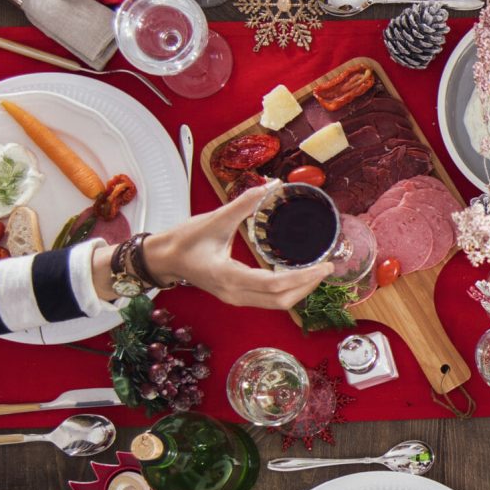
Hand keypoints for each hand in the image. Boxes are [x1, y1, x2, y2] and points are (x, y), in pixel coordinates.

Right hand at [142, 181, 332, 308]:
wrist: (162, 259)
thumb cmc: (183, 240)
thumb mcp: (214, 219)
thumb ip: (243, 203)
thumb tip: (272, 185)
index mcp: (228, 277)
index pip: (274, 285)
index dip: (303, 277)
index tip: (325, 266)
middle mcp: (234, 294)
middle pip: (281, 301)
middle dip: (308, 286)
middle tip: (328, 267)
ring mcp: (235, 299)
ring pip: (277, 304)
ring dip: (300, 290)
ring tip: (318, 271)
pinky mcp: (237, 296)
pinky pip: (269, 300)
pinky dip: (288, 290)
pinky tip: (299, 274)